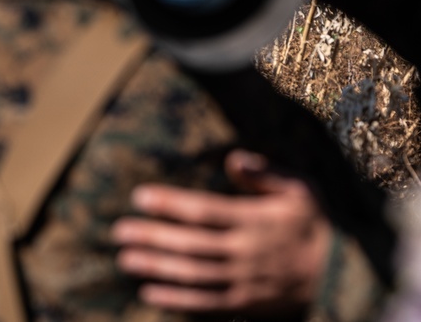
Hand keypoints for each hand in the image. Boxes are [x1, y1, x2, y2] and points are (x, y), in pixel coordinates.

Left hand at [111, 149, 332, 314]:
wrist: (344, 275)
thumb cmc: (314, 224)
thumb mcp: (300, 190)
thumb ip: (265, 174)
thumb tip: (233, 159)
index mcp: (255, 220)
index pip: (205, 210)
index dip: (171, 204)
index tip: (140, 197)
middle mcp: (247, 251)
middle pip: (192, 244)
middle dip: (153, 237)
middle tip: (119, 231)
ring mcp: (245, 281)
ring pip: (195, 275)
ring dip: (158, 268)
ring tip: (126, 259)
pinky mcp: (246, 305)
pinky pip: (207, 305)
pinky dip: (177, 301)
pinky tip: (149, 293)